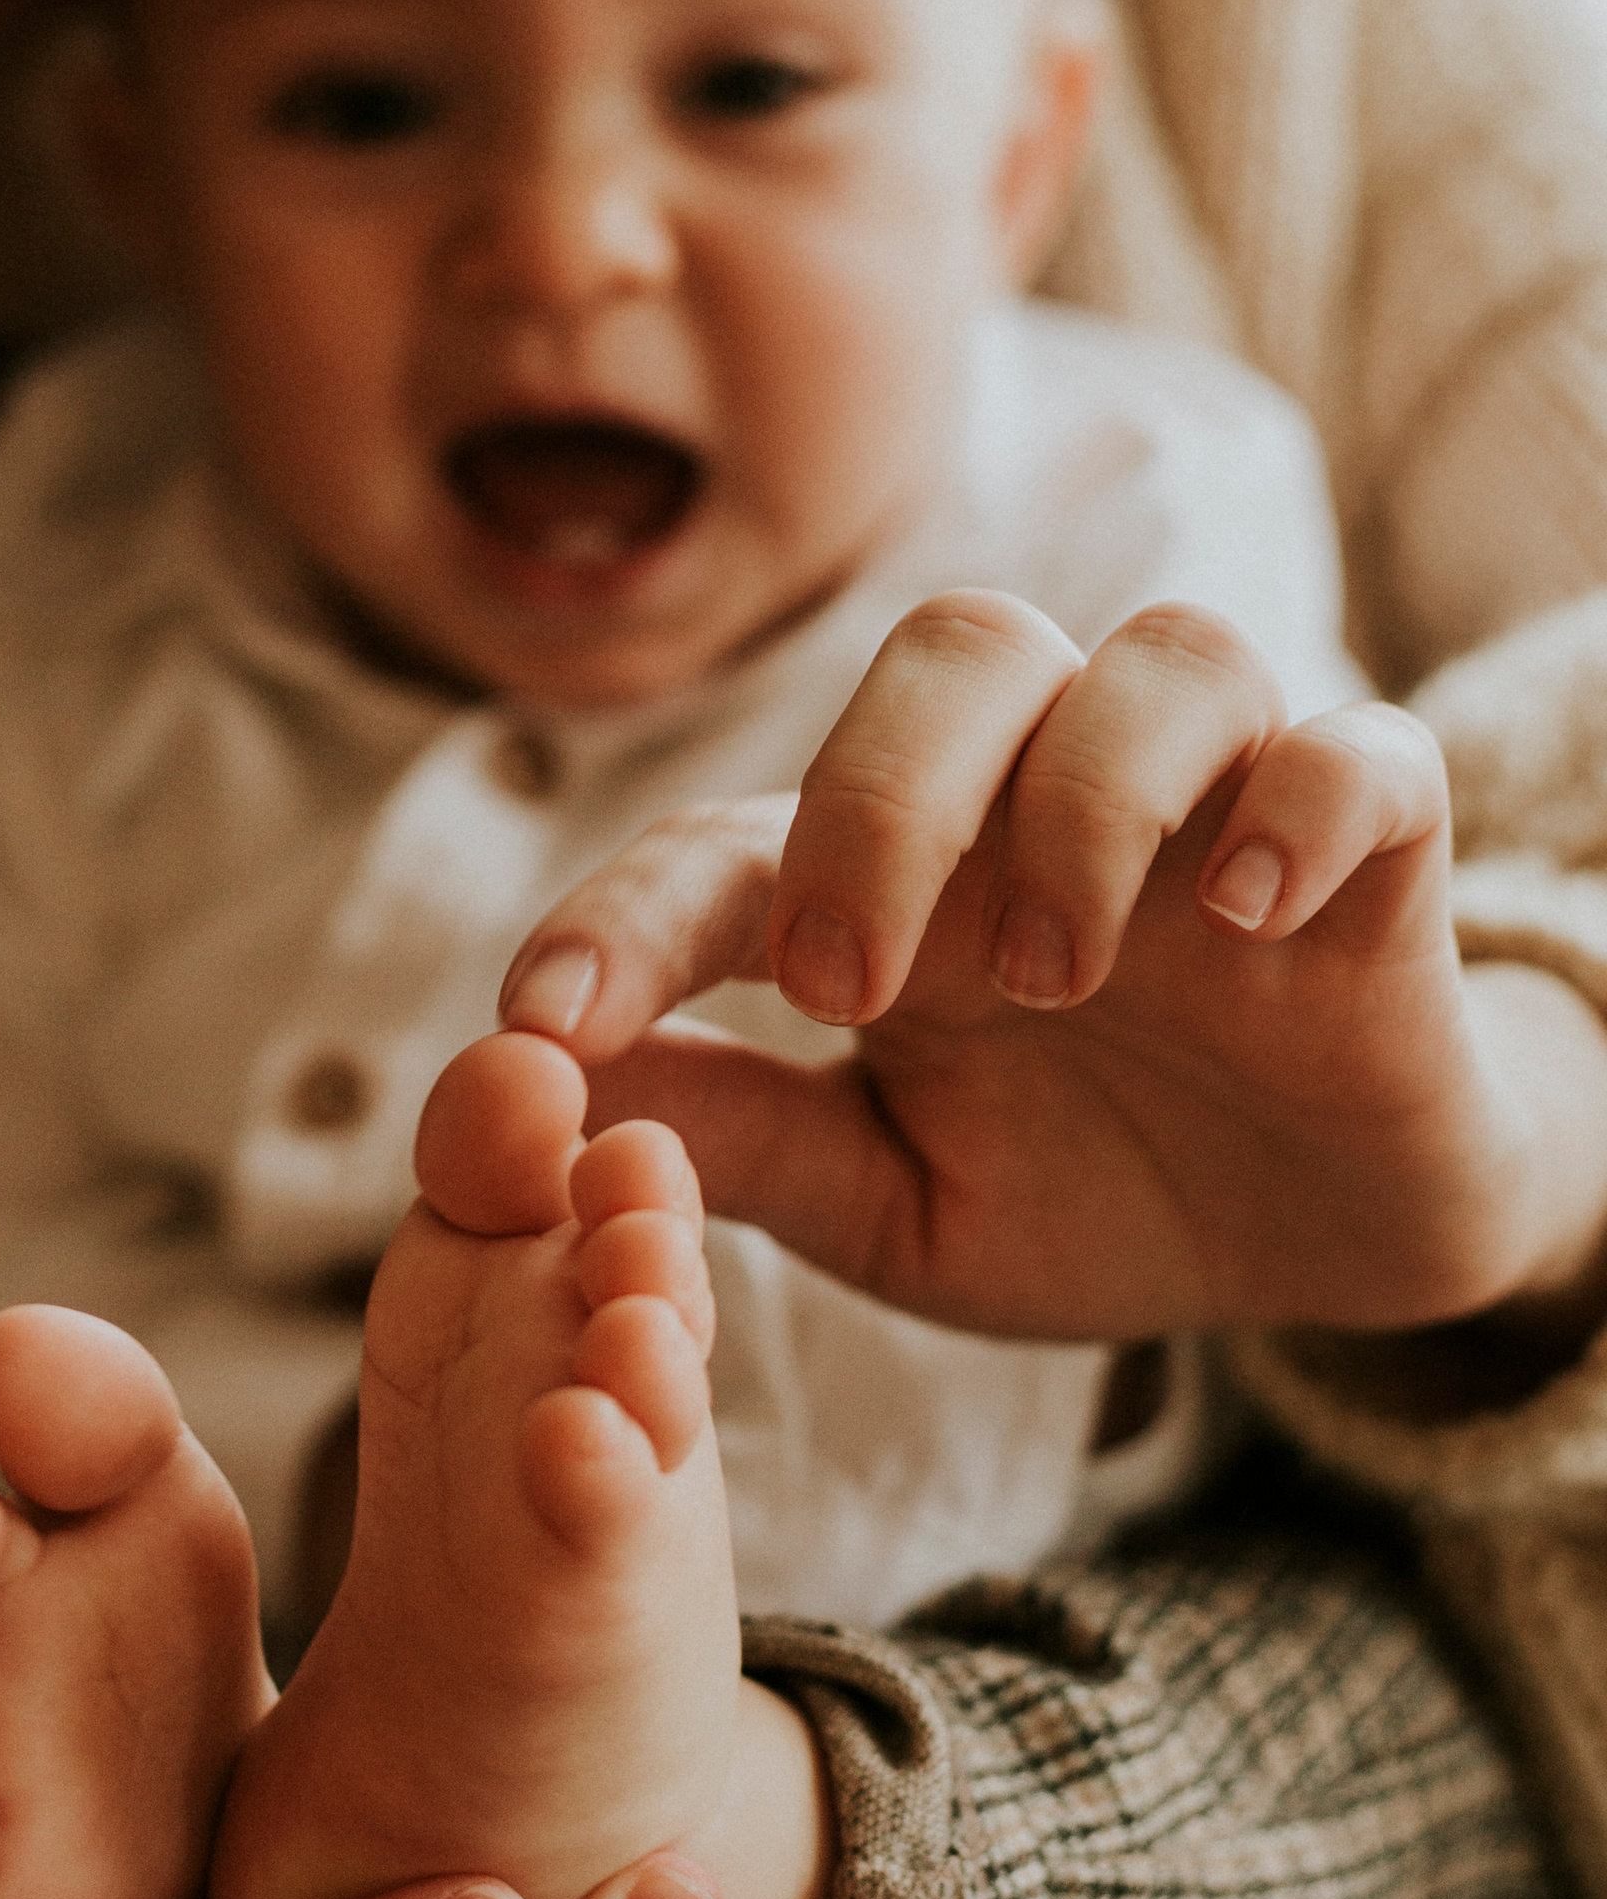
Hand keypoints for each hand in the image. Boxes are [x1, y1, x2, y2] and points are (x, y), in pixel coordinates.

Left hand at [501, 595, 1606, 1342]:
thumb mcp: (888, 1200)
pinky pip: (1361, 753)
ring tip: (1054, 981)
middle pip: (955, 653)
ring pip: (1160, 655)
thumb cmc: (1087, 1193)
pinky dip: (1301, 806)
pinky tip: (1246, 918)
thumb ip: (739, 1138)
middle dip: (878, 804)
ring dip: (1083, 801)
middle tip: (844, 991)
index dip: (626, 913)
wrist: (1320, 1245)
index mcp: (905, 882)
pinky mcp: (1378, 852)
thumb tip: (519, 1102)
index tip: (543, 1018)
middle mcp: (1049, 801)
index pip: (740, 840)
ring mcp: (1220, 808)